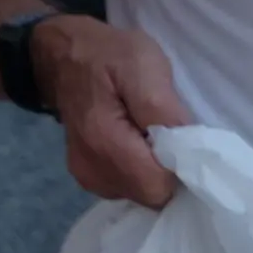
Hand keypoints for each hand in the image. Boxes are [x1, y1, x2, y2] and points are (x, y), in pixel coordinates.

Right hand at [32, 16, 191, 205]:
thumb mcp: (145, 67)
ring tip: (153, 135)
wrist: (64, 56)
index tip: (187, 143)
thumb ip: (165, 112)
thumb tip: (188, 151)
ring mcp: (88, 177)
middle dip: (170, 170)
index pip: (158, 188)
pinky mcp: (90, 177)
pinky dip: (141, 171)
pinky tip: (140, 144)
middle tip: (171, 134)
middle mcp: (93, 170)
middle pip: (151, 196)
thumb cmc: (109, 56)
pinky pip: (129, 187)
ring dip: (156, 170)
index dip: (180, 169)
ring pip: (142, 195)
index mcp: (105, 144)